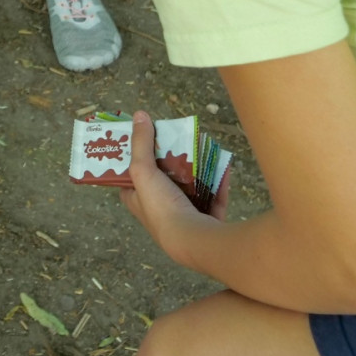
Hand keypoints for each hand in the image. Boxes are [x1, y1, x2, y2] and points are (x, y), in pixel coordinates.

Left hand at [117, 113, 227, 259]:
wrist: (195, 241)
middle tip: (178, 137)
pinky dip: (219, 181)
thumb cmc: (162, 207)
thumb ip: (141, 143)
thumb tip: (139, 115)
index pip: (131, 178)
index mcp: (139, 203)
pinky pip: (215, 196)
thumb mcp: (142, 171)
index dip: (135, 158)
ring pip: (192, 186)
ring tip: (203, 146)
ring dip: (199, 168)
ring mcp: (186, 218)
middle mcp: (160, 211)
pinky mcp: (209, 221)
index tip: (144, 138)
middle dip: (173, 159)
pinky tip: (223, 164)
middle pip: (165, 178)